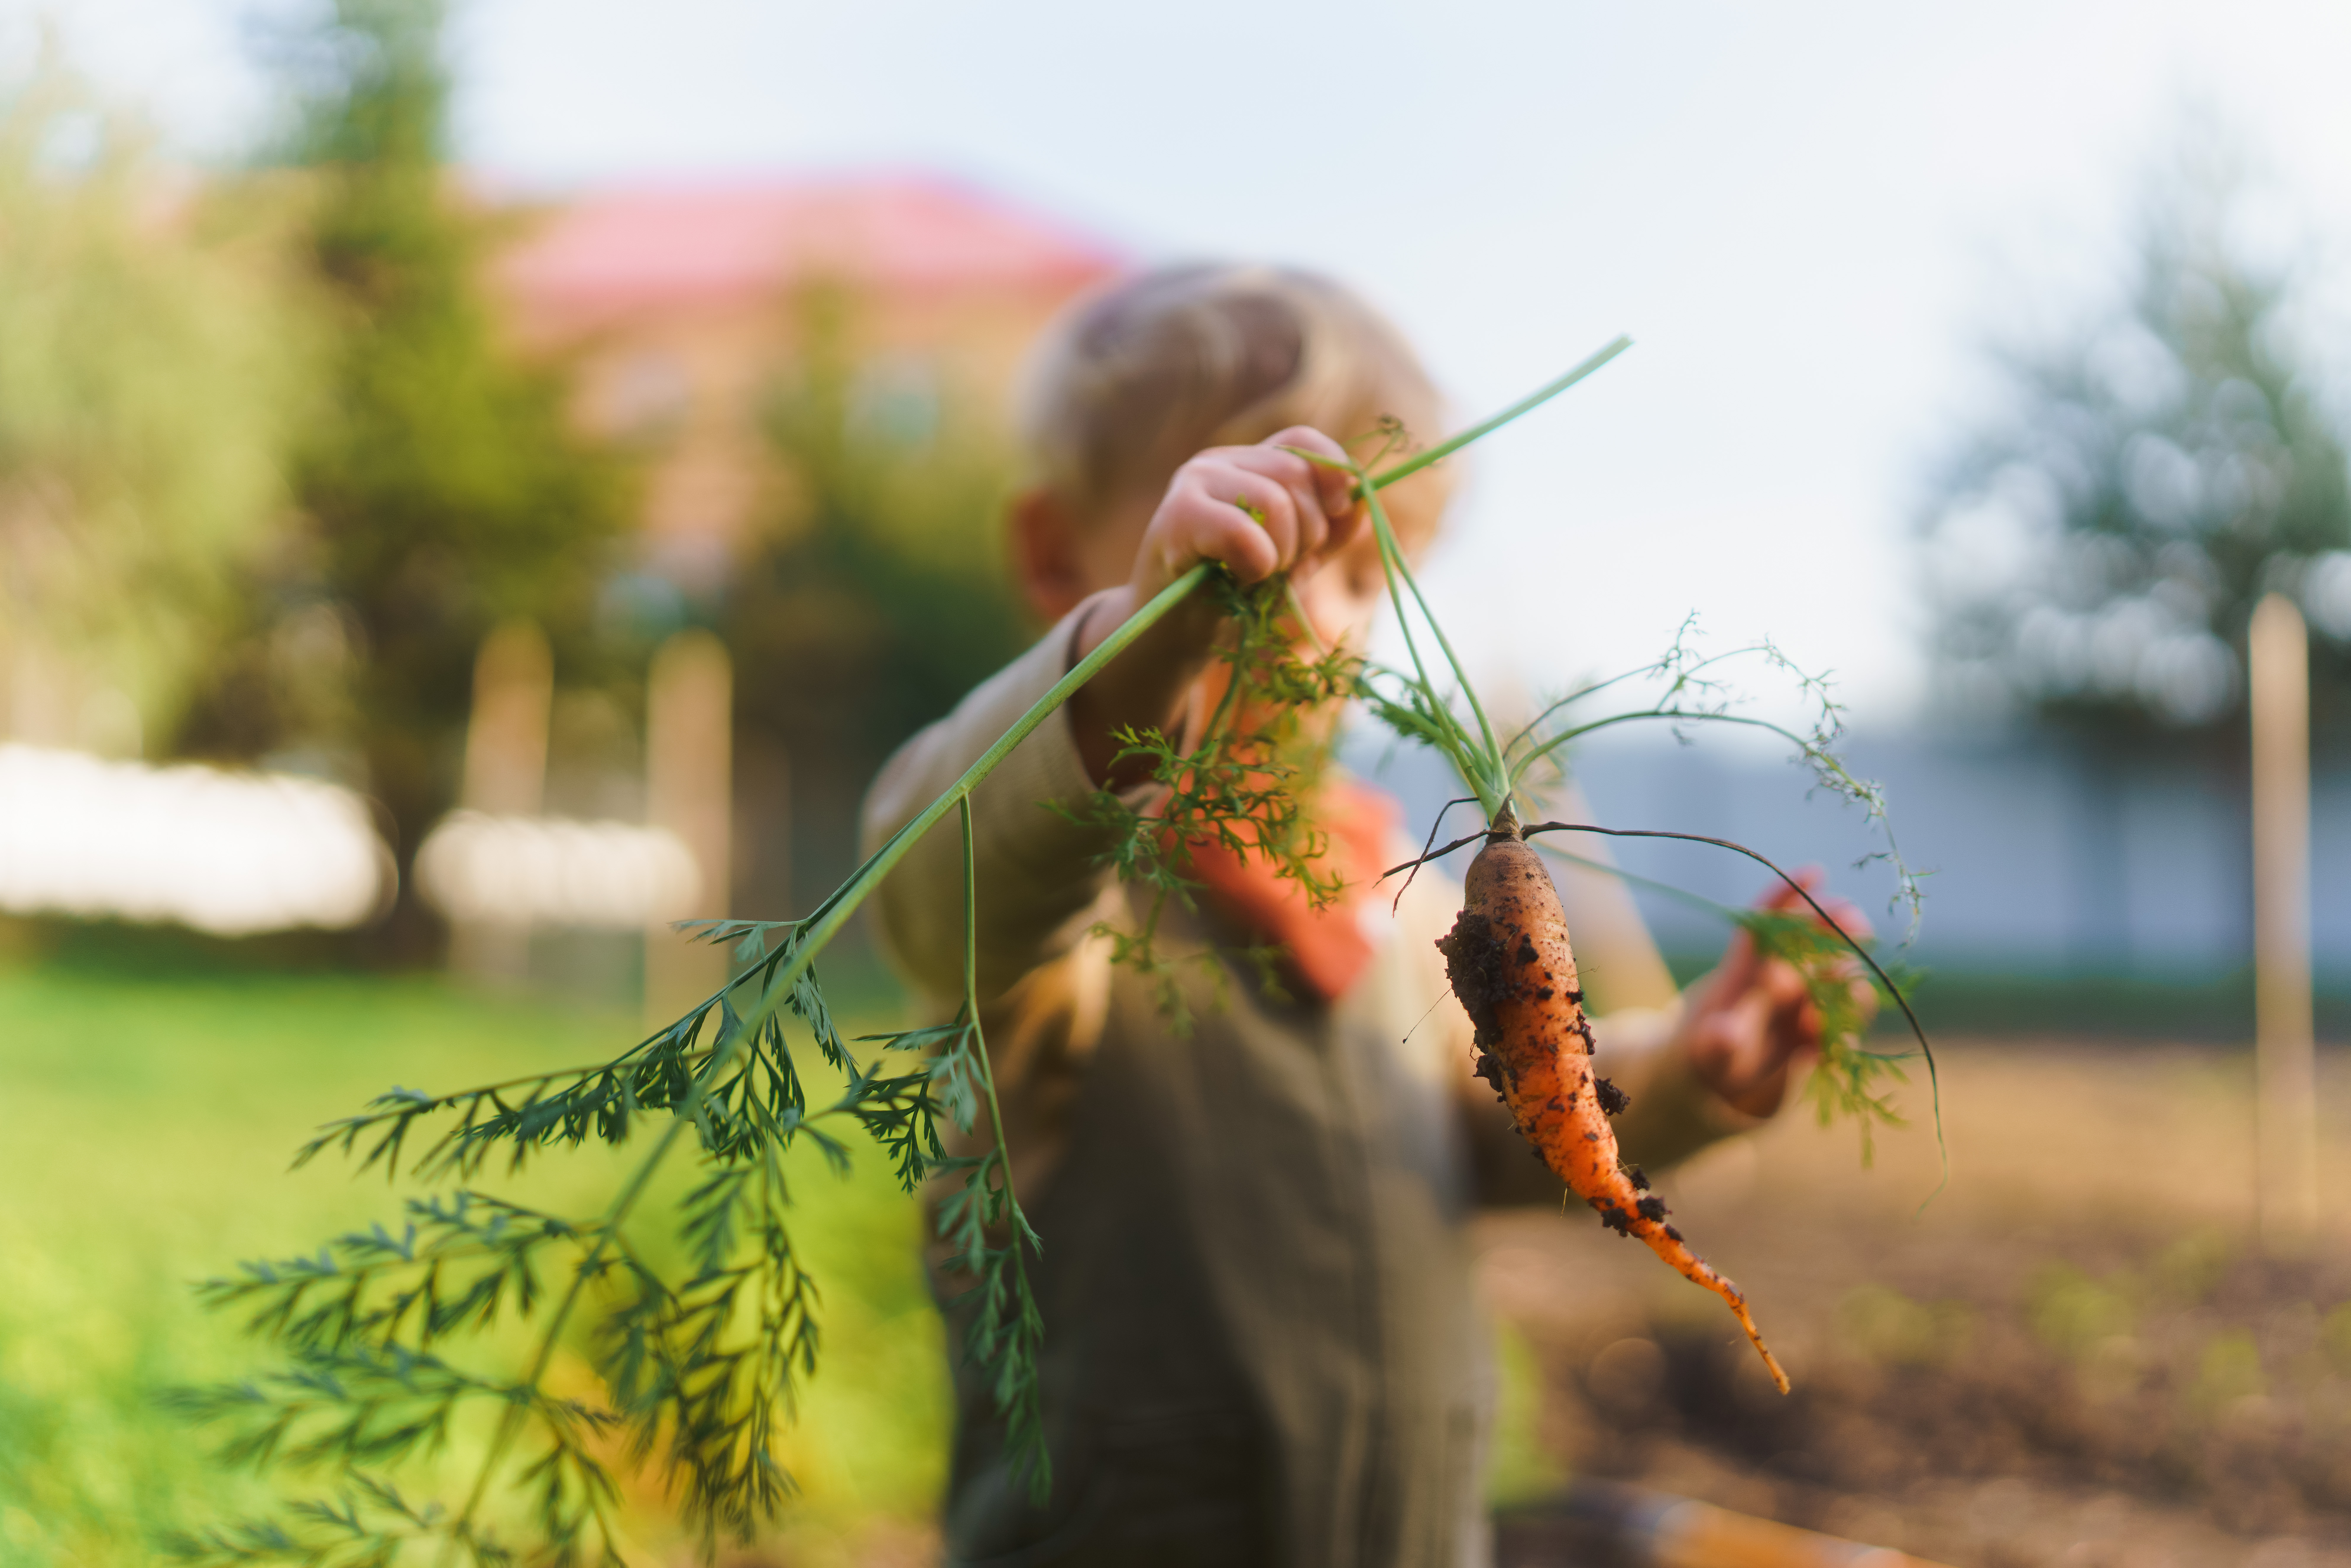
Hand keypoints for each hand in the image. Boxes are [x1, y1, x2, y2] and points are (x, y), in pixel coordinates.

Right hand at [1122, 427, 1363, 605]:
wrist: (1172, 634)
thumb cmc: (1230, 596)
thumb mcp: (1292, 559)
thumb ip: (1328, 531)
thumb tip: (1360, 503)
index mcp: (1246, 465)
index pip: (1302, 442)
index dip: (1334, 470)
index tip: (1340, 511)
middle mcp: (1217, 463)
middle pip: (1295, 473)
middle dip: (1310, 530)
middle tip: (1285, 567)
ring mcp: (1193, 485)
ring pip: (1275, 501)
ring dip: (1283, 553)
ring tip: (1259, 576)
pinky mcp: (1176, 518)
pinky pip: (1241, 531)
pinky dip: (1256, 563)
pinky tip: (1242, 579)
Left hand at [1674, 867, 1876, 1117]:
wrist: (1717, 1087)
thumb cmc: (1703, 1054)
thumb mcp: (1701, 1051)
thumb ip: (1714, 1043)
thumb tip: (1722, 1035)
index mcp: (1745, 968)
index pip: (1765, 923)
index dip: (1788, 894)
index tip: (1815, 871)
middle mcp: (1780, 979)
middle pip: (1812, 941)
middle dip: (1835, 928)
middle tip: (1858, 924)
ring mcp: (1803, 1005)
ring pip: (1836, 980)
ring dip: (1844, 982)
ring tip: (1834, 1003)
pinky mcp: (1818, 1035)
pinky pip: (1841, 1028)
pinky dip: (1843, 1035)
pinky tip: (1830, 1051)